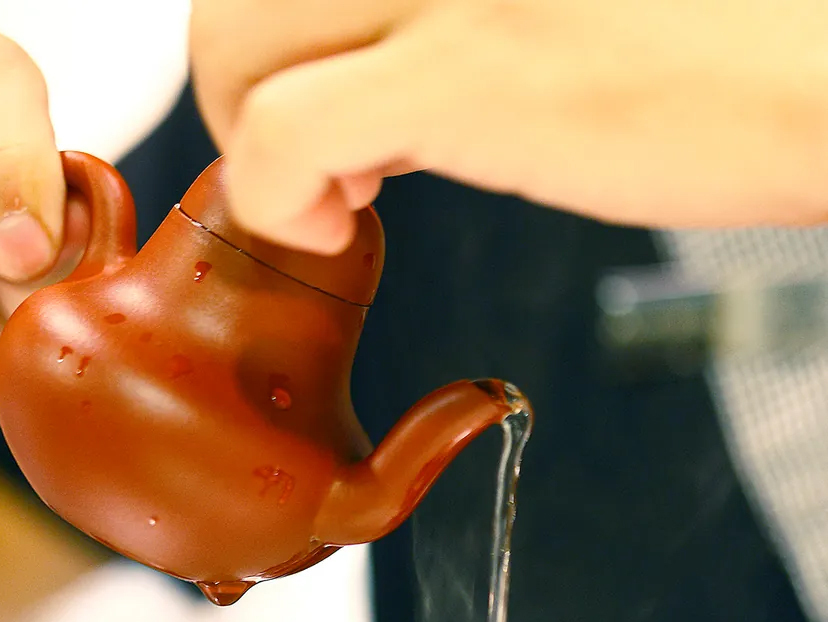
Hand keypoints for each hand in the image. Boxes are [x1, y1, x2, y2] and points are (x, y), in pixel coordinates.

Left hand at [191, 0, 827, 253]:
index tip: (344, 102)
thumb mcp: (538, 0)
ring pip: (227, 41)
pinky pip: (280, 134)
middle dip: (244, 94)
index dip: (281, 42)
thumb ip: (443, 15)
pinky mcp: (466, 69)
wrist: (813, 79)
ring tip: (348, 191)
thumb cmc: (702, 46)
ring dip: (255, 141)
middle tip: (331, 155)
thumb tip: (370, 71)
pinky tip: (341, 226)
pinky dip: (278, 199)